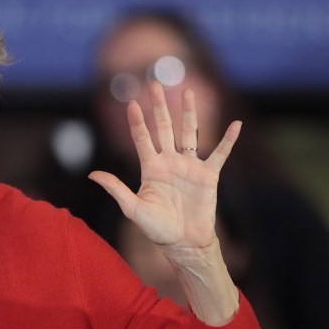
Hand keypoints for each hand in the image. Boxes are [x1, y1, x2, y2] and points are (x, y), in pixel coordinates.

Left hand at [89, 81, 239, 252]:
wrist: (184, 243)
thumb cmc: (157, 229)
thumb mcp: (133, 209)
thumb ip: (115, 188)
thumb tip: (92, 174)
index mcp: (150, 168)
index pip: (142, 138)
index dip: (137, 121)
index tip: (131, 103)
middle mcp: (169, 162)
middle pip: (164, 128)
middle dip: (160, 107)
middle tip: (155, 84)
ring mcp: (189, 166)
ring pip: (190, 133)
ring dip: (189, 113)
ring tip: (187, 91)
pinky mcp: (208, 175)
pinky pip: (220, 154)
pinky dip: (228, 140)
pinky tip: (236, 125)